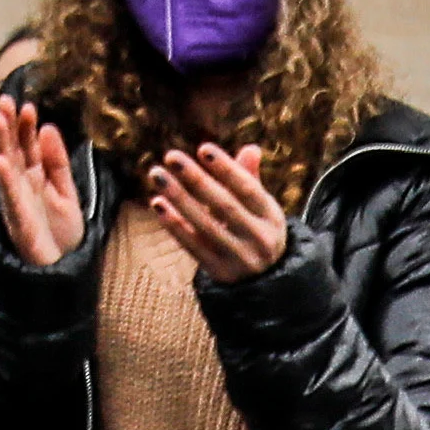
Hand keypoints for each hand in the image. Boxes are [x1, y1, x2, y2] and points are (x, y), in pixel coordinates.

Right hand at [0, 93, 87, 270]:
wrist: (63, 275)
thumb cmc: (61, 236)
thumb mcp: (67, 194)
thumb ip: (58, 163)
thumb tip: (48, 126)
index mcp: (36, 180)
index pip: (29, 148)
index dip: (27, 127)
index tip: (29, 105)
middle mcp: (23, 189)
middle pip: (15, 152)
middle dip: (9, 127)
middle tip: (5, 100)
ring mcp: (19, 204)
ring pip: (9, 169)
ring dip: (2, 144)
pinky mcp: (21, 223)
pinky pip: (12, 199)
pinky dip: (6, 180)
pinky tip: (1, 161)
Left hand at [145, 138, 287, 283]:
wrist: (266, 280)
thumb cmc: (256, 229)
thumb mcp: (261, 208)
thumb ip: (250, 179)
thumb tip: (250, 148)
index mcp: (272, 217)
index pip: (248, 189)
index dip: (227, 169)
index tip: (203, 148)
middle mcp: (259, 239)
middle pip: (225, 206)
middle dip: (197, 179)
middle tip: (171, 156)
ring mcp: (239, 258)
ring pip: (205, 226)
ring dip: (179, 198)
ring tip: (157, 174)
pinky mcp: (219, 272)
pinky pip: (192, 246)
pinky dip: (174, 225)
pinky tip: (157, 203)